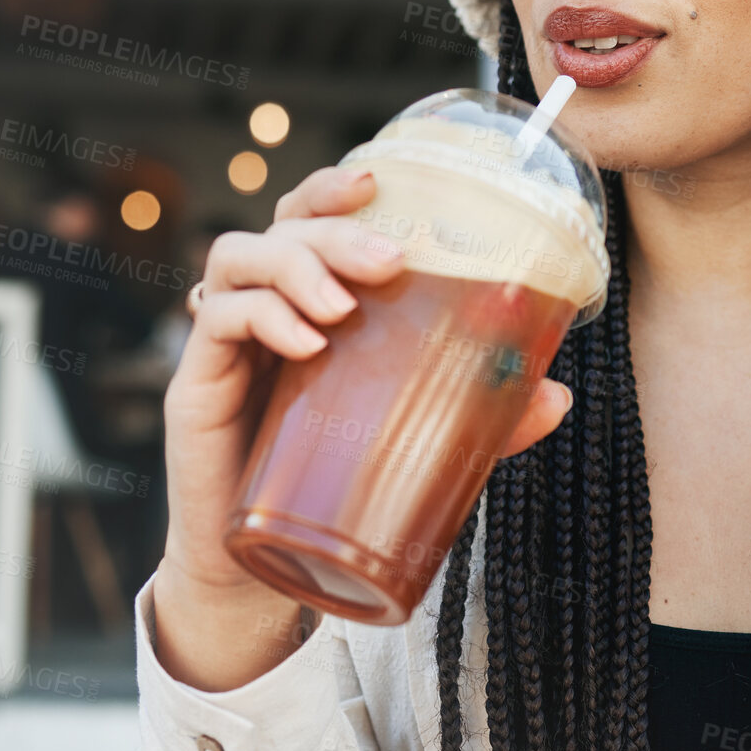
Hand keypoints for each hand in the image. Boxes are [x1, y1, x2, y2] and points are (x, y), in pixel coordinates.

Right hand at [150, 165, 572, 686]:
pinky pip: (216, 319)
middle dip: (333, 228)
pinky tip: (308, 347)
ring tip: (343, 309)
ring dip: (295, 266)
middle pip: (281, 225)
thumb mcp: (416, 443)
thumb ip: (482, 419)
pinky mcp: (194, 383)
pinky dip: (262, 318)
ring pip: (238, 256)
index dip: (333, 189)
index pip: (308, 218)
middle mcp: (262, 307)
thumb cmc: (333, 488)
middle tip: (388, 259)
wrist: (259, 570)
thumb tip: (556, 395)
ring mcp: (224, 342)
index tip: (379, 180)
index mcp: (308, 302)